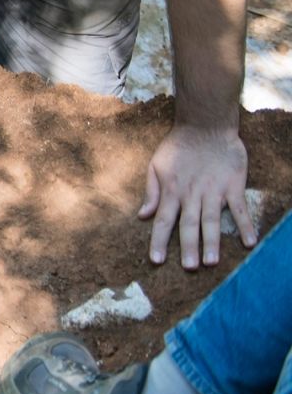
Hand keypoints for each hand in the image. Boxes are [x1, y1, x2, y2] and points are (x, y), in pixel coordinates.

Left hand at [139, 124, 253, 268]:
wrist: (205, 125)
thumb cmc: (178, 146)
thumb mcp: (156, 165)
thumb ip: (151, 191)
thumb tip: (143, 215)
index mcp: (171, 191)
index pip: (162, 221)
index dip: (158, 241)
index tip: (156, 261)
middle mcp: (191, 195)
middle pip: (188, 225)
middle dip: (188, 247)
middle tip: (189, 268)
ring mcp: (213, 191)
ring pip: (212, 220)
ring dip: (212, 241)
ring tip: (212, 262)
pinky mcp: (233, 185)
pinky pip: (239, 208)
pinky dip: (245, 224)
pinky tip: (249, 242)